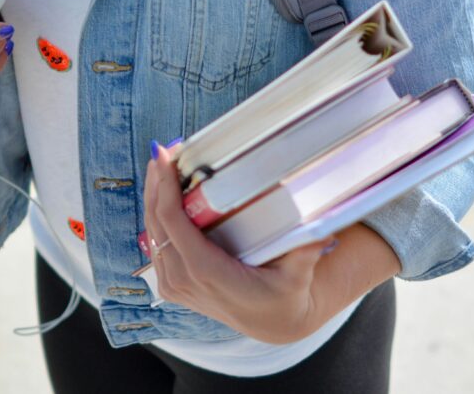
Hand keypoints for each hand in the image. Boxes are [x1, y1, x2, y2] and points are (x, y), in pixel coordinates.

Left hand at [143, 141, 336, 343]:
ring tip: (161, 164)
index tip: (165, 157)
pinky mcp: (173, 285)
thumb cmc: (285, 295)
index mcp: (207, 272)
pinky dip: (156, 216)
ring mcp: (175, 285)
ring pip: (151, 232)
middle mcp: (184, 280)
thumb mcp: (298, 276)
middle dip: (156, 183)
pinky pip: (156, 245)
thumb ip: (305, 252)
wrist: (273, 323)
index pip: (172, 223)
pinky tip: (162, 193)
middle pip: (156, 222)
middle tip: (162, 151)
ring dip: (153, 197)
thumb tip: (322, 230)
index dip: (165, 188)